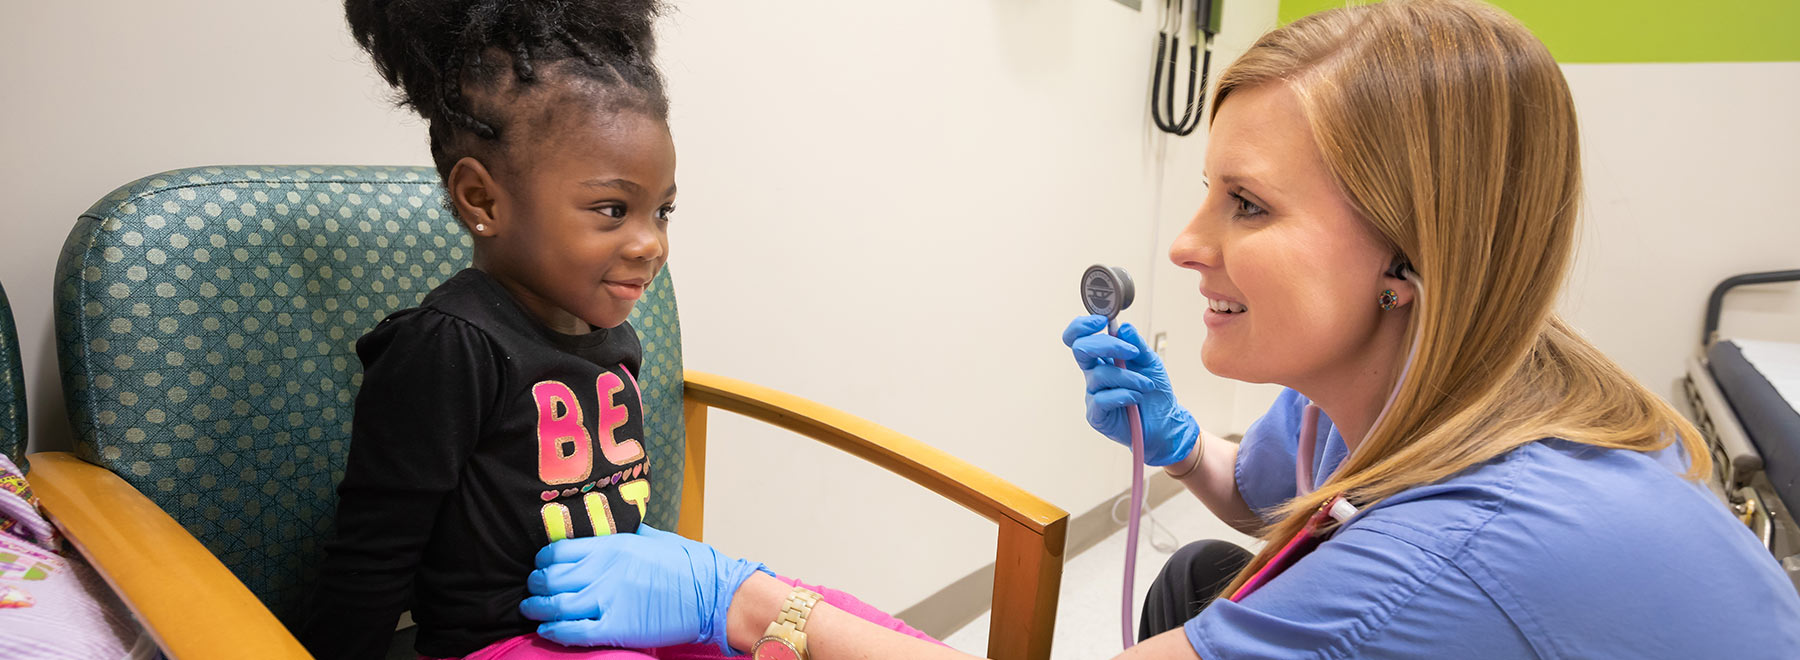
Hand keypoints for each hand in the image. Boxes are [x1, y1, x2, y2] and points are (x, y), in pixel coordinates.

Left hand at [520, 525, 770, 653]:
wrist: (714, 594)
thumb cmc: (690, 565)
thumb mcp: (655, 538)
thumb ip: (630, 533)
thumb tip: (620, 527)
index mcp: (612, 546)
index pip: (558, 551)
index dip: (544, 560)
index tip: (543, 566)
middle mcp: (604, 570)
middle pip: (550, 578)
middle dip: (536, 585)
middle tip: (535, 591)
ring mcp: (608, 600)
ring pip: (555, 605)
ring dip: (537, 609)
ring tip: (532, 611)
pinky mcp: (616, 628)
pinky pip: (573, 632)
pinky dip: (554, 632)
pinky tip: (547, 631)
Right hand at [1061, 315, 1197, 465]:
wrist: (1166, 422)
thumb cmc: (1155, 392)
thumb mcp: (1150, 362)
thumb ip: (1137, 344)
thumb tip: (1123, 327)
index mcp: (1102, 358)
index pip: (1079, 337)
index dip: (1082, 326)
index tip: (1102, 321)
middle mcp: (1094, 374)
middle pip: (1080, 349)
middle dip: (1106, 345)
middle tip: (1131, 352)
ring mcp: (1093, 394)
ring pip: (1100, 375)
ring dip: (1128, 377)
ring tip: (1146, 385)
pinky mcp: (1096, 414)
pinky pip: (1102, 399)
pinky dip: (1123, 395)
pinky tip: (1136, 398)